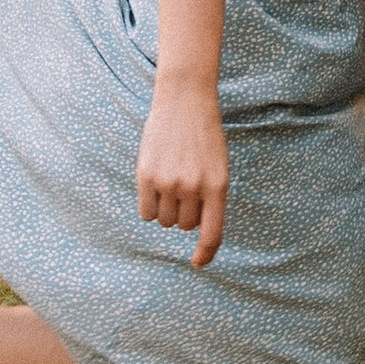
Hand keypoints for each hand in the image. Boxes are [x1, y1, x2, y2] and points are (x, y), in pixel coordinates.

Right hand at [137, 77, 229, 266]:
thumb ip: (210, 199)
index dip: (205, 254)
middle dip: (185, 213)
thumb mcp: (218, 167)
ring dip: (166, 209)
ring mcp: (169, 182)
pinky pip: (146, 212)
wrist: (185, 100)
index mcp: (218, 186)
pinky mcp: (147, 175)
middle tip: (185, 187)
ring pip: (164, 220)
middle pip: (184, 226)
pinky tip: (154, 186)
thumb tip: (195, 232)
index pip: (212, 234)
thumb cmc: (205, 137)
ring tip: (171, 181)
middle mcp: (194, 187)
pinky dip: (149, 206)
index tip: (197, 263)